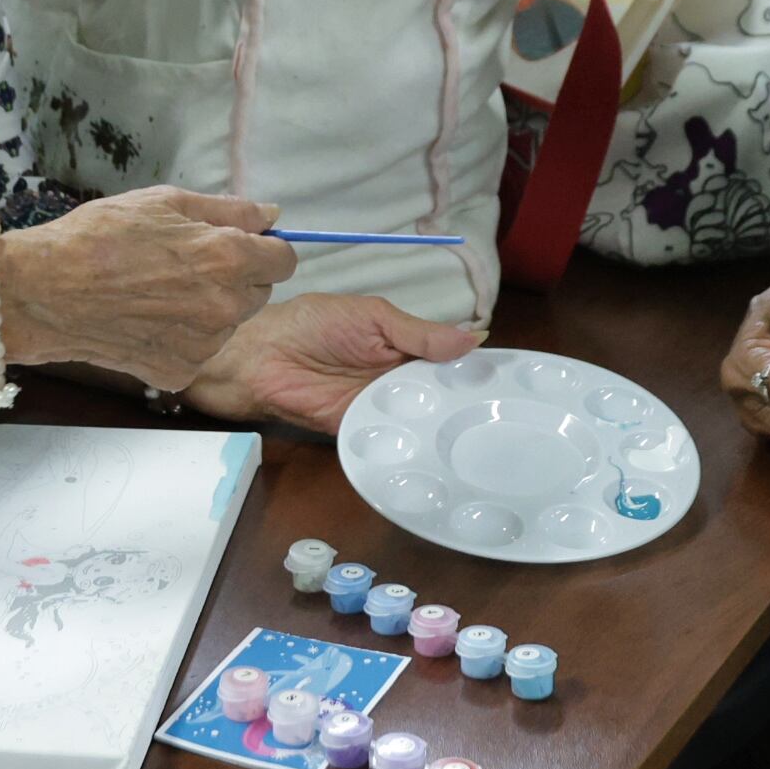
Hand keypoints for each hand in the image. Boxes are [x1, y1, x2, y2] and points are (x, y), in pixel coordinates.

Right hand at [1, 189, 297, 392]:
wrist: (43, 293)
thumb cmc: (98, 237)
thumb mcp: (163, 201)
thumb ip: (228, 209)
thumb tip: (271, 216)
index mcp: (227, 258)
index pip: (284, 260)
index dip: (264, 249)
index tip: (241, 246)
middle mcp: (224, 306)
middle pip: (259, 292)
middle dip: (236, 278)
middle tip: (186, 266)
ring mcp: (202, 345)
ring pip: (228, 323)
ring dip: (209, 308)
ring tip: (157, 291)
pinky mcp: (178, 372)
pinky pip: (198, 350)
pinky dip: (181, 337)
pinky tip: (145, 319)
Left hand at [182, 294, 481, 430]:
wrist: (259, 355)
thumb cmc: (313, 324)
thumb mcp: (373, 317)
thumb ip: (420, 333)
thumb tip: (476, 337)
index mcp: (404, 346)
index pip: (448, 360)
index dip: (475, 370)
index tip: (510, 384)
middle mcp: (397, 379)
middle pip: (440, 395)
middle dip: (466, 405)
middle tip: (505, 419)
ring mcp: (380, 408)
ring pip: (420, 420)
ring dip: (442, 426)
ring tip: (482, 438)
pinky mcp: (360, 431)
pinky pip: (392, 440)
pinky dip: (411, 444)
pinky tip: (437, 451)